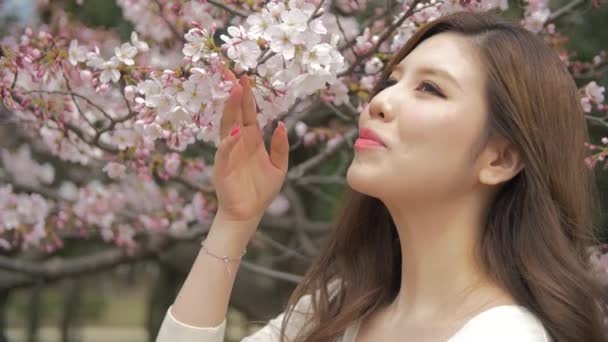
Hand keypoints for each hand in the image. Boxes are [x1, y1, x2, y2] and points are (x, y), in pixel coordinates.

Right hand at [212, 71, 289, 227]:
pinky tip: (236, 132)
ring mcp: (229, 152)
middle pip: (235, 113)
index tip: (245, 77)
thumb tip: (282, 124)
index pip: (248, 112)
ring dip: (230, 109)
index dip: (246, 95)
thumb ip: (280, 146)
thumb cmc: (261, 190)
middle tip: (234, 74)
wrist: (248, 212)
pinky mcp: (222, 167)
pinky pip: (224, 151)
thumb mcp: (279, 167)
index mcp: (252, 139)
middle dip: (234, 94)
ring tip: (234, 92)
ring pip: (227, 125)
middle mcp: (239, 141)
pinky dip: (229, 141)